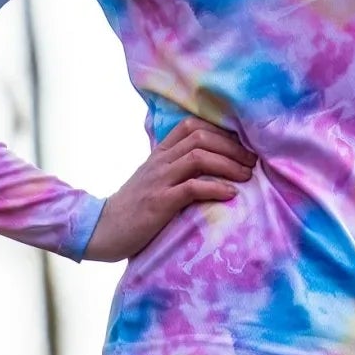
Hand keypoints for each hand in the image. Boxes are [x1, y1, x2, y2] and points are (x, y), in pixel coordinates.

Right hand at [85, 117, 257, 262]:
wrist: (102, 229)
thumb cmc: (131, 208)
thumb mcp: (151, 180)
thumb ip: (173, 168)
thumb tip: (204, 165)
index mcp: (160, 154)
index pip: (191, 125)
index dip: (220, 131)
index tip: (241, 145)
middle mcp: (160, 161)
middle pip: (201, 137)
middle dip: (233, 147)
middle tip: (252, 161)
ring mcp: (160, 180)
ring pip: (199, 157)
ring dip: (229, 164)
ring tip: (247, 175)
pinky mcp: (160, 202)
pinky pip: (192, 187)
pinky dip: (216, 187)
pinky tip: (231, 194)